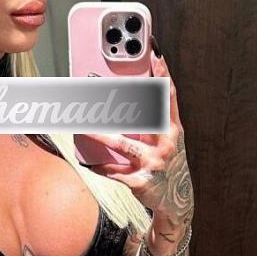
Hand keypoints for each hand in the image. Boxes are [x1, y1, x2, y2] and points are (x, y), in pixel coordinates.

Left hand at [84, 44, 193, 247]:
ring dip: (99, 134)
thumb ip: (150, 122)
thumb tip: (123, 100)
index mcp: (173, 130)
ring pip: (122, 144)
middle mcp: (166, 144)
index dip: (163, 74)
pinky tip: (87, 162)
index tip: (155, 53)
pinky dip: (100, 166)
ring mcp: (155, 163)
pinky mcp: (141, 181)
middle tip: (94, 84)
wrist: (175, 202)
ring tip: (81, 125)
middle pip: (140, 116)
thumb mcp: (165, 141)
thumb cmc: (165, 163)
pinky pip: (114, 171)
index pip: (169, 96)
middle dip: (118, 101)